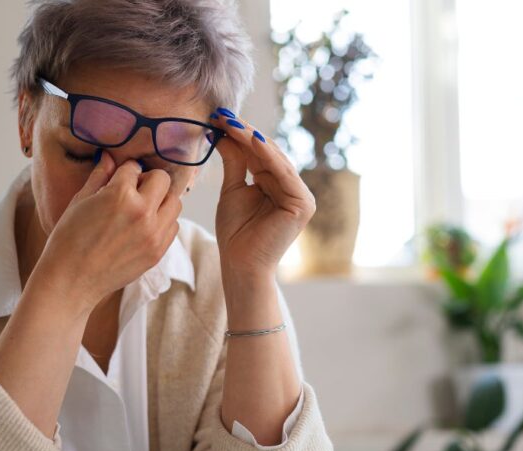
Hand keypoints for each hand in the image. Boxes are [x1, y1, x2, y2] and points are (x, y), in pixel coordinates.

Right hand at [37, 151, 190, 310]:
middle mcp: (142, 212)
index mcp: (120, 194)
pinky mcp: (157, 252)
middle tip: (133, 191)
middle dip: (148, 181)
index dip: (124, 172)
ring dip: (160, 200)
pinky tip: (144, 227)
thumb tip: (109, 157)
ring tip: (141, 210)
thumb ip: (99, 176)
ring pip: (174, 202)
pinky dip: (163, 222)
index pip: (134, 167)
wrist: (71, 280)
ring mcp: (153, 234)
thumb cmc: (69, 239)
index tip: (118, 179)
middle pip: (162, 180)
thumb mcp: (80, 201)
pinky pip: (173, 226)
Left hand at [209, 110, 315, 277]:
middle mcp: (293, 188)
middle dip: (244, 133)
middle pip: (267, 153)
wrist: (240, 263)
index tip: (218, 117)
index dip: (239, 135)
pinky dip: (267, 156)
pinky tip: (251, 139)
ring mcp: (301, 196)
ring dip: (253, 139)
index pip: (258, 154)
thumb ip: (234, 162)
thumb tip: (223, 134)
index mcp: (278, 184)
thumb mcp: (233, 189)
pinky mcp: (303, 204)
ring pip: (275, 160)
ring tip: (232, 123)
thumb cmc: (236, 233)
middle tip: (223, 115)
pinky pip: (283, 173)